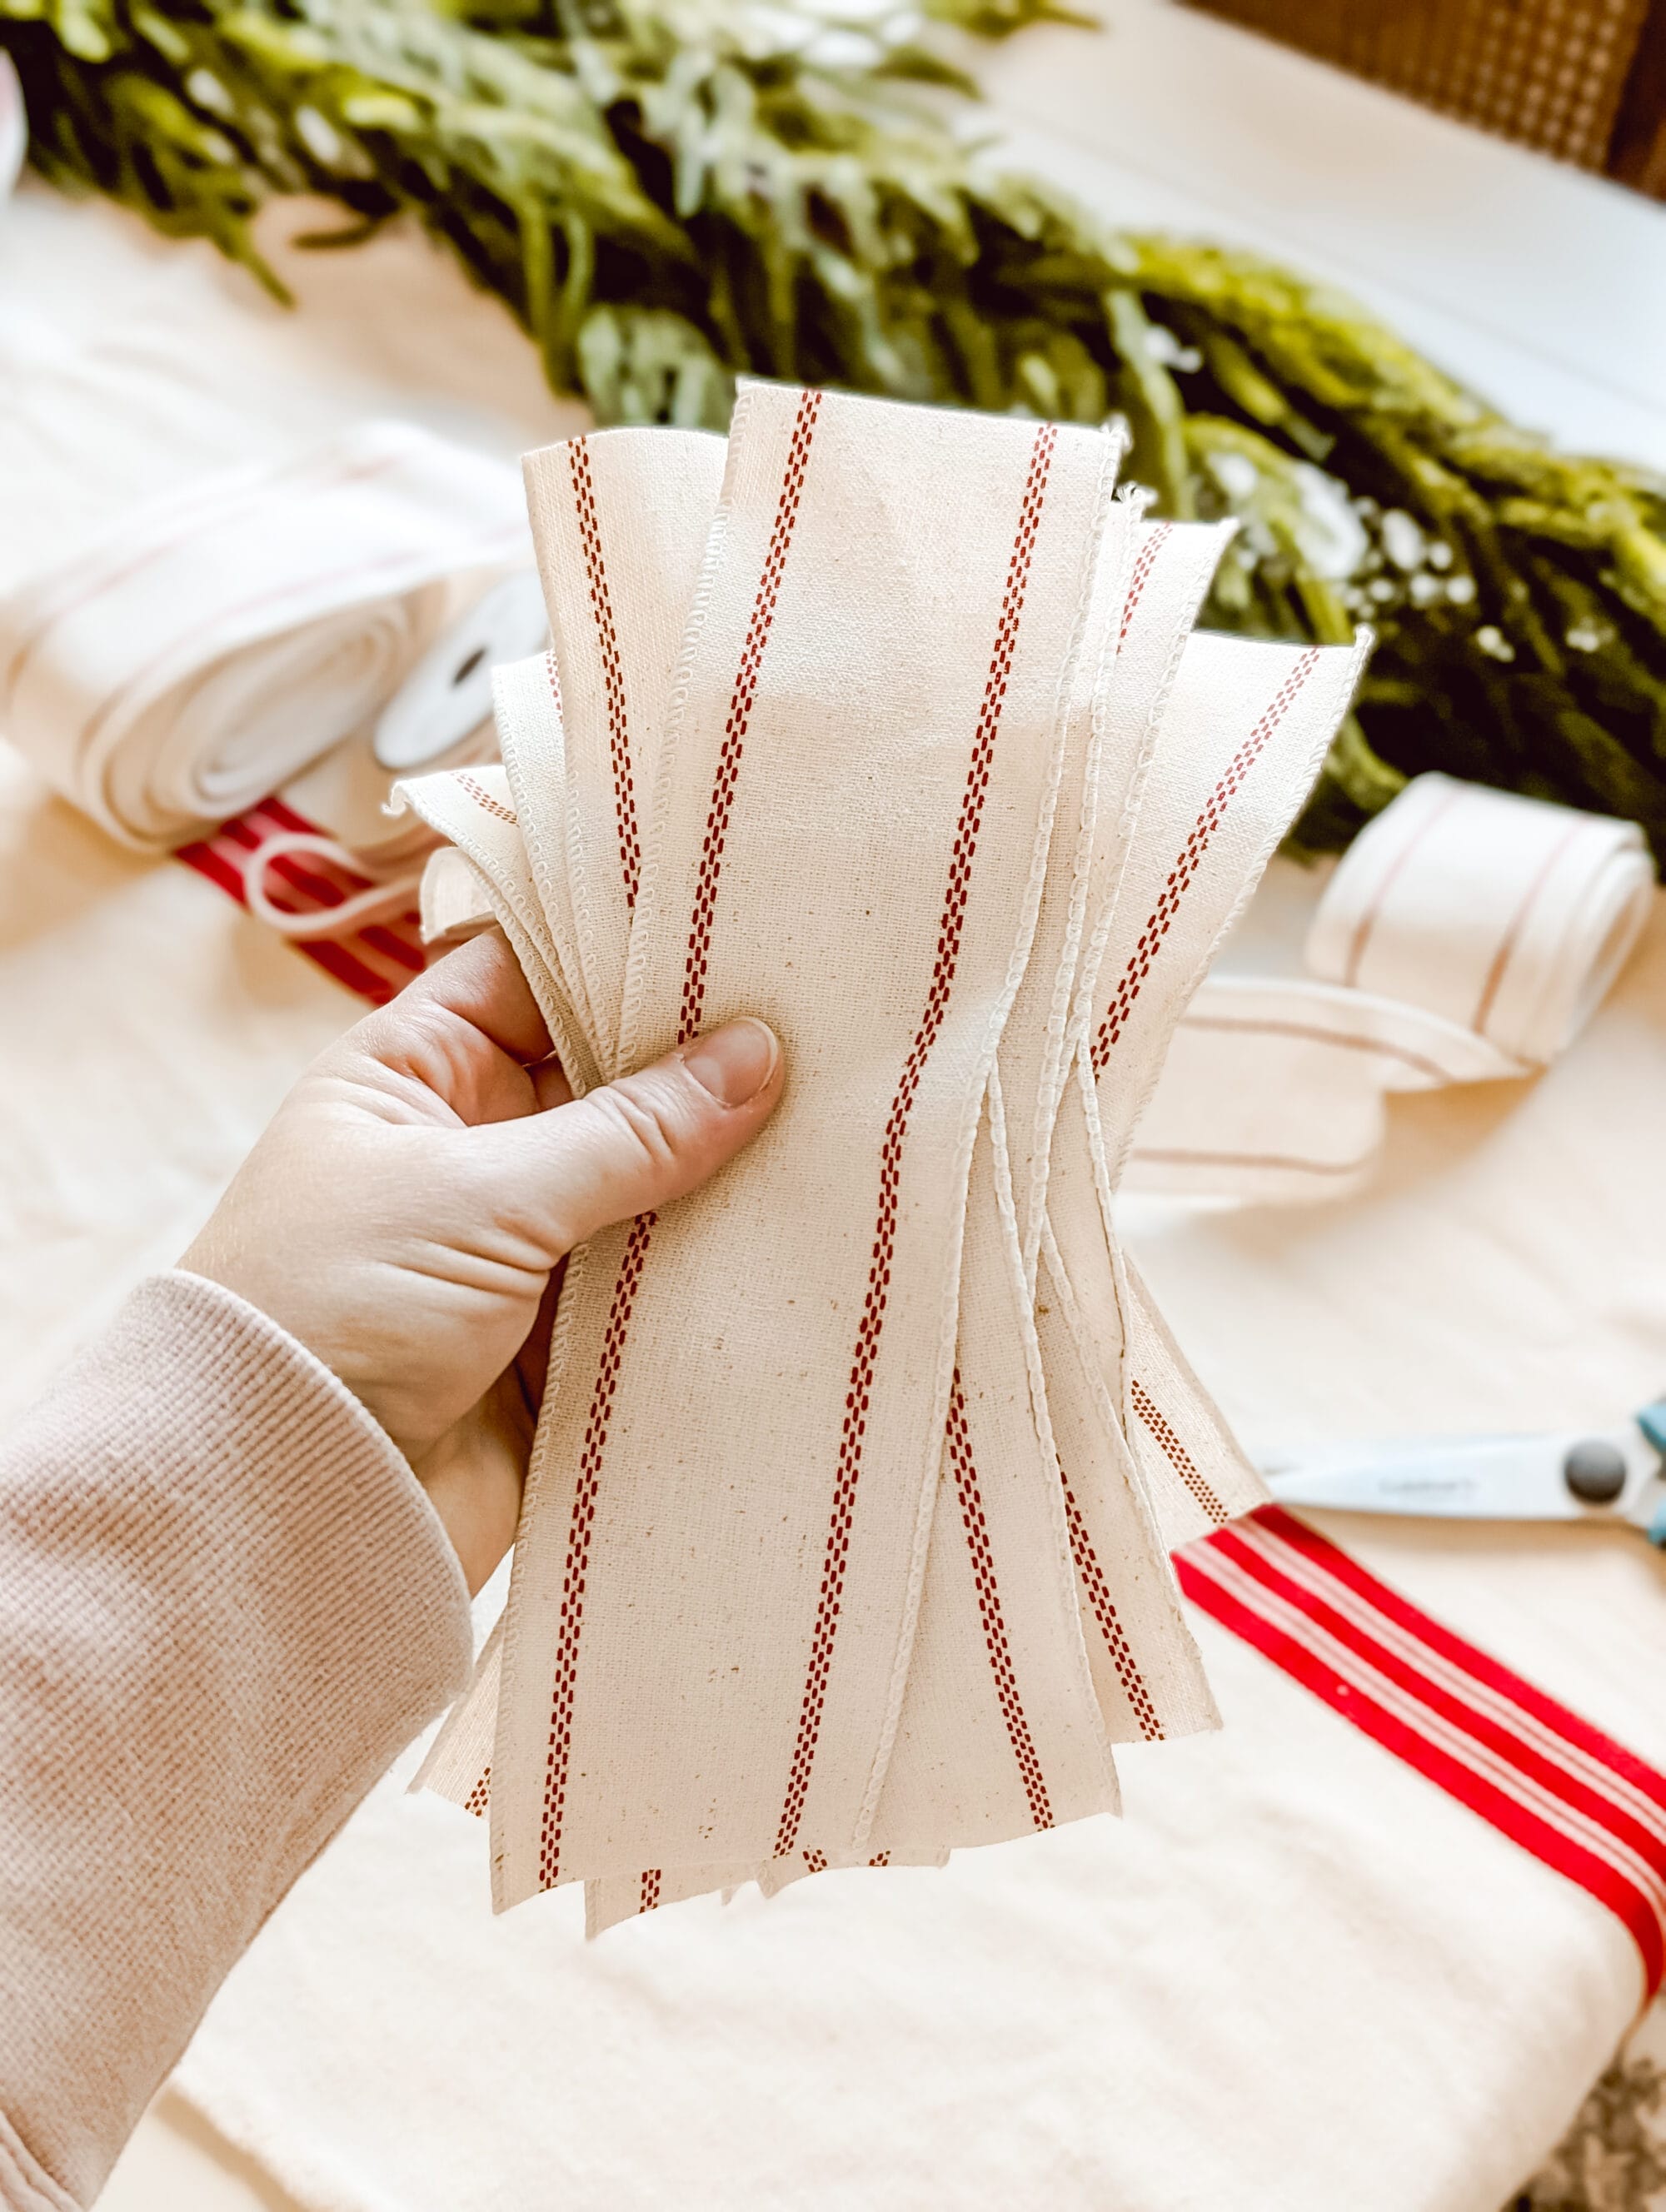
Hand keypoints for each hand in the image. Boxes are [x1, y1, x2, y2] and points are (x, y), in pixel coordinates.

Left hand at [182, 929, 783, 1590]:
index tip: (737, 929)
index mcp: (412, 1078)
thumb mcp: (478, 1195)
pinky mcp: (564, 1345)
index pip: (529, 976)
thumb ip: (627, 1130)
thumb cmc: (333, 1311)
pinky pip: (658, 1288)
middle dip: (700, 1064)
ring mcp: (520, 1252)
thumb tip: (756, 1054)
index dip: (622, 953)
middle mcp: (468, 1153)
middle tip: (822, 1023)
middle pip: (606, 1081)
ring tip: (839, 1119)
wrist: (283, 1508)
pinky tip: (808, 1231)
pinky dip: (717, 1271)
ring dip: (724, 1172)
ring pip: (646, 1188)